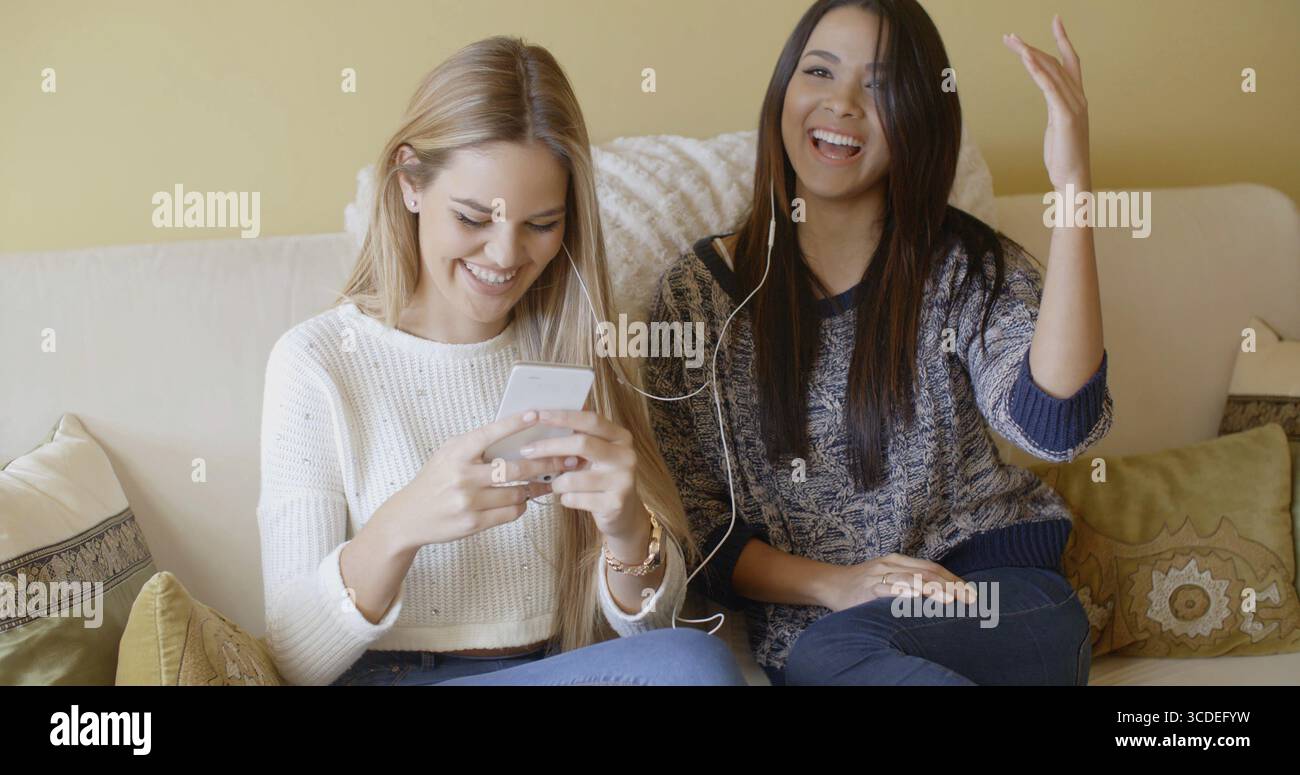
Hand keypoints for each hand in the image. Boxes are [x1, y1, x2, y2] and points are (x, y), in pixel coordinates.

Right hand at [384, 410, 567, 549]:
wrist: (408, 517)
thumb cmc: (434, 480)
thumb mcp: (447, 454)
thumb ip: (475, 445)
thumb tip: (514, 432)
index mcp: (456, 453)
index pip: (490, 433)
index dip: (515, 423)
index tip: (537, 414)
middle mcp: (462, 476)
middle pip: (515, 469)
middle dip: (545, 464)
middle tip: (565, 459)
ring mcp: (468, 502)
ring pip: (517, 493)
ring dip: (534, 488)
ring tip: (545, 482)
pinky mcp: (473, 523)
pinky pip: (511, 513)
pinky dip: (521, 505)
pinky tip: (522, 499)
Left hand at [520, 409, 645, 547]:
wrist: (623, 513)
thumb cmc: (599, 477)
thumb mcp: (594, 453)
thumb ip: (577, 437)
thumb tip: (540, 418)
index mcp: (620, 437)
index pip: (591, 420)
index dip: (563, 416)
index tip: (537, 414)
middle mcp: (626, 455)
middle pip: (582, 444)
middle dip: (549, 447)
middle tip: (526, 450)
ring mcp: (623, 480)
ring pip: (572, 477)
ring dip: (557, 482)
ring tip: (558, 485)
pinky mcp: (614, 503)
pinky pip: (574, 498)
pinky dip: (565, 498)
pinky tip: (570, 498)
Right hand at [818, 553, 975, 612]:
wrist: (830, 583)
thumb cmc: (862, 585)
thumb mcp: (886, 576)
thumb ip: (907, 581)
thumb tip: (937, 594)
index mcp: (899, 560)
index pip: (933, 568)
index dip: (953, 579)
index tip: (971, 593)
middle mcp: (892, 564)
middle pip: (928, 572)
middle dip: (951, 586)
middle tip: (970, 600)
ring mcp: (880, 575)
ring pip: (912, 579)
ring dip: (934, 589)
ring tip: (951, 600)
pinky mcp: (868, 588)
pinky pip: (889, 589)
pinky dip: (905, 593)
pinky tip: (918, 599)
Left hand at [1004, 15, 1090, 191]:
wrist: (1073, 179)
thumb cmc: (1064, 157)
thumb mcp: (1058, 127)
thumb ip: (1056, 109)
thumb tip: (1052, 100)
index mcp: (1078, 98)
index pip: (1070, 62)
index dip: (1063, 39)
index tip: (1055, 20)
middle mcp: (1079, 97)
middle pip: (1054, 63)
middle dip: (1030, 47)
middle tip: (1009, 37)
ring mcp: (1074, 106)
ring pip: (1051, 71)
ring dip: (1029, 54)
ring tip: (1012, 43)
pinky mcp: (1066, 117)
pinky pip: (1050, 88)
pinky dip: (1038, 72)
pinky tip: (1027, 60)